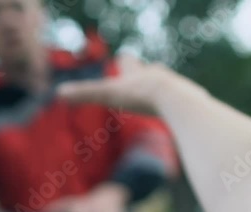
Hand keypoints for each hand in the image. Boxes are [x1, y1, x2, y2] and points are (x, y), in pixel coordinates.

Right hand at [57, 56, 207, 114]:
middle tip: (145, 77)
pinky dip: (180, 105)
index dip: (125, 63)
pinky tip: (182, 113)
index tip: (123, 59)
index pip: (129, 62)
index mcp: (138, 74)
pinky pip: (185, 100)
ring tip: (163, 98)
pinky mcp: (192, 99)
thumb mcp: (108, 95)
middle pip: (151, 71)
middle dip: (146, 75)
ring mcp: (177, 85)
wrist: (177, 101)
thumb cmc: (140, 96)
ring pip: (169, 84)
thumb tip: (59, 93)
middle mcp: (159, 75)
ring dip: (164, 90)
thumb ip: (85, 94)